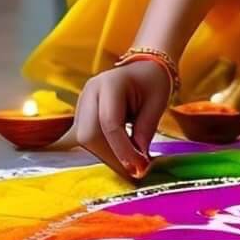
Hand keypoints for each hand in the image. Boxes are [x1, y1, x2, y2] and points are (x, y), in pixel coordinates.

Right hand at [75, 60, 171, 178]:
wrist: (144, 67)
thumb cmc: (154, 83)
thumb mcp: (157, 104)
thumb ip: (145, 132)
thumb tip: (137, 166)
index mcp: (110, 83)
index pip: (109, 123)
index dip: (123, 150)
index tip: (139, 169)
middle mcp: (90, 92)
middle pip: (89, 134)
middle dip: (110, 157)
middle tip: (134, 171)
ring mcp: (83, 103)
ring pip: (85, 140)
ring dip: (107, 156)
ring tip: (131, 164)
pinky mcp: (82, 114)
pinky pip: (87, 138)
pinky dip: (104, 151)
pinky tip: (122, 156)